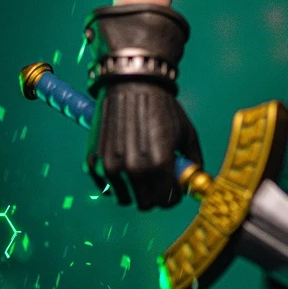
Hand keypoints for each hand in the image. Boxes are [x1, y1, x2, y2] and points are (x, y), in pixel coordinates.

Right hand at [86, 81, 201, 209]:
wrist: (132, 84)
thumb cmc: (163, 107)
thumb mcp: (187, 132)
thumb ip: (192, 161)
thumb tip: (192, 181)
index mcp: (160, 164)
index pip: (167, 201)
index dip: (172, 196)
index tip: (172, 188)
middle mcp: (134, 169)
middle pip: (146, 204)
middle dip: (154, 195)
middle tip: (157, 180)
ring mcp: (112, 167)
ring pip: (125, 199)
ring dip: (134, 190)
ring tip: (140, 170)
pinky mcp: (95, 162)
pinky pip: (107, 187)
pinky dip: (116, 182)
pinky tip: (124, 163)